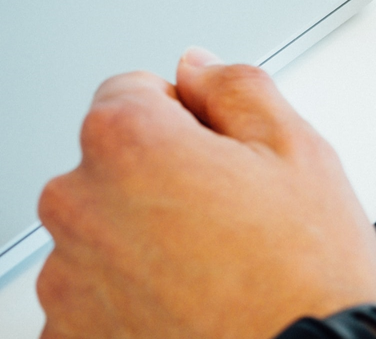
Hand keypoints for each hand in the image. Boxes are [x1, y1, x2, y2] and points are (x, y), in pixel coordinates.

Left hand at [36, 48, 375, 338]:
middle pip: (114, 163)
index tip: (225, 156)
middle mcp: (78, 205)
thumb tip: (200, 67)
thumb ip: (238, 87)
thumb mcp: (300, 151)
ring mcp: (68, 279)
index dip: (192, 117)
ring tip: (218, 269)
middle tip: (234, 217)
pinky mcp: (73, 335)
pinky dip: (133, 296)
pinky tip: (192, 305)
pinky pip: (97, 294)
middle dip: (165, 177)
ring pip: (107, 229)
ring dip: (147, 238)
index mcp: (127, 143)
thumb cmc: (304, 276)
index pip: (134, 91)